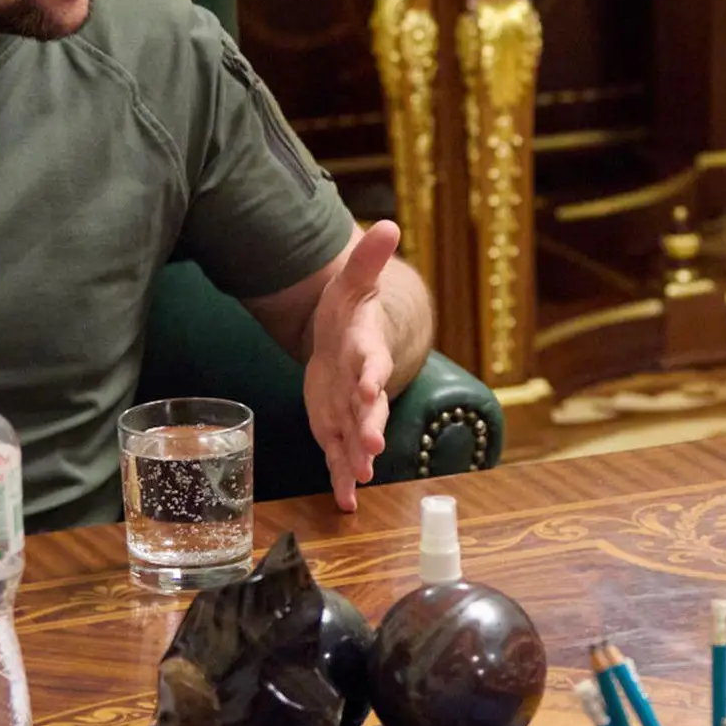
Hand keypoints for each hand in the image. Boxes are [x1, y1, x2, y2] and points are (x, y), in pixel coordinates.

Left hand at [302, 219, 403, 510]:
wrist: (343, 338)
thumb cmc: (349, 310)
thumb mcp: (351, 283)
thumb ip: (368, 260)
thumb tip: (389, 224)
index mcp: (365, 352)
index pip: (371, 363)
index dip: (371, 375)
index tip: (371, 385)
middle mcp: (362, 386)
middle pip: (369, 409)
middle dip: (371, 427)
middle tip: (374, 446)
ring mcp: (351, 411)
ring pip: (357, 438)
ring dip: (359, 458)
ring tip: (363, 478)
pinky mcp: (336, 428)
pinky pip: (339, 456)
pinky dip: (343, 479)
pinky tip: (346, 502)